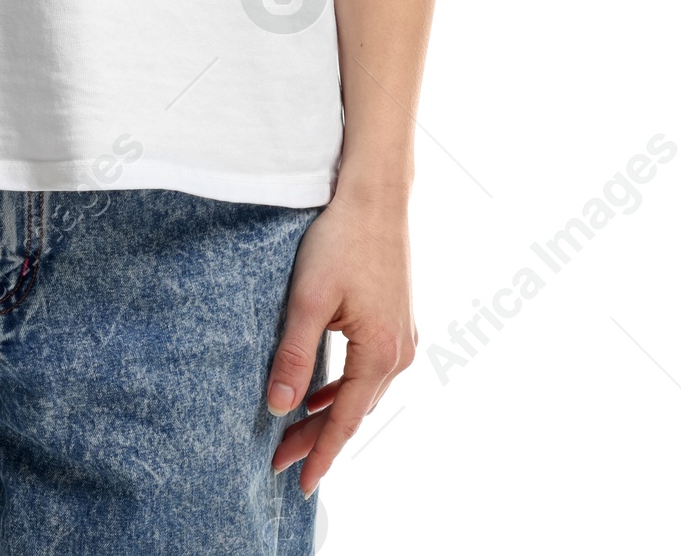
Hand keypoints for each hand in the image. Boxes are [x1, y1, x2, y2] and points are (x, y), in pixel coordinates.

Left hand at [265, 189, 416, 494]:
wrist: (374, 196)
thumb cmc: (340, 240)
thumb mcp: (309, 299)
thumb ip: (295, 355)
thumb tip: (278, 407)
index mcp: (380, 353)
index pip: (345, 421)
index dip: (320, 454)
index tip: (298, 484)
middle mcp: (399, 353)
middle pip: (355, 411)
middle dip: (318, 437)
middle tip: (280, 460)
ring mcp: (402, 337)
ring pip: (363, 392)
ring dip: (330, 413)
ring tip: (296, 433)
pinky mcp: (396, 320)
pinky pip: (369, 370)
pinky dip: (345, 388)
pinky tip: (324, 392)